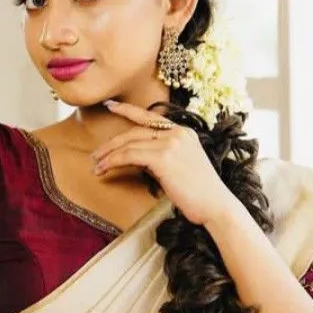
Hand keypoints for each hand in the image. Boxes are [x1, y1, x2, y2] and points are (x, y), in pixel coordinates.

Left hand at [90, 100, 238, 226]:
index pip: (150, 117)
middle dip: (112, 143)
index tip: (111, 106)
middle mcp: (177, 133)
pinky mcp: (163, 157)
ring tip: (96, 166)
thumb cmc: (200, 194)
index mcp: (184, 132)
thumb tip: (139, 159)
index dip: (128, 110)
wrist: (216, 206)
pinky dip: (113, 161)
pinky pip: (129, 155)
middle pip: (135, 131)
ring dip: (108, 155)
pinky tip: (104, 169)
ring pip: (129, 143)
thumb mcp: (182, 167)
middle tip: (96, 154)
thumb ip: (163, 157)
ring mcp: (170, 143)